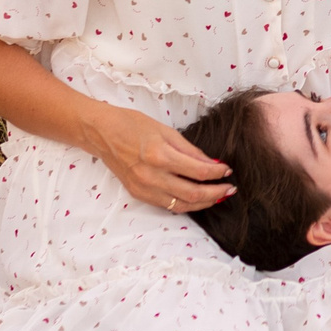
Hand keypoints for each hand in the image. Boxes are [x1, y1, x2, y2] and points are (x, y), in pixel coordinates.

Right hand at [88, 102, 232, 211]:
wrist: (101, 133)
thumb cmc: (132, 125)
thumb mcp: (166, 131)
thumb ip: (190, 151)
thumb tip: (212, 163)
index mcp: (160, 155)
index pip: (198, 171)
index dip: (217, 173)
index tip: (228, 171)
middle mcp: (151, 176)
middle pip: (192, 194)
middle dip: (215, 193)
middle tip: (229, 189)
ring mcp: (143, 188)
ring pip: (181, 205)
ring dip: (203, 203)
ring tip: (217, 196)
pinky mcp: (138, 194)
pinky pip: (167, 205)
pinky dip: (185, 204)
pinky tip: (196, 198)